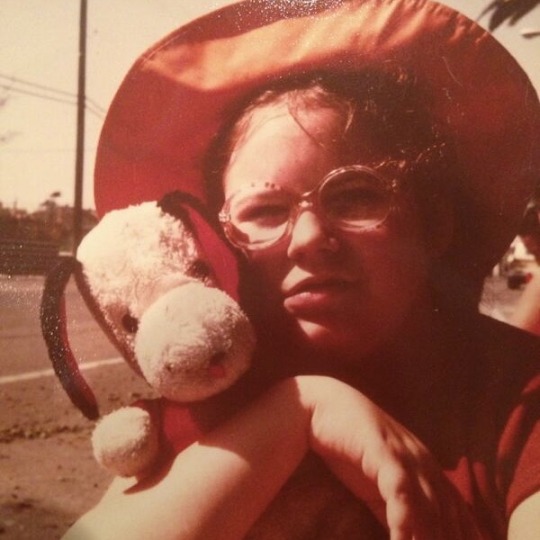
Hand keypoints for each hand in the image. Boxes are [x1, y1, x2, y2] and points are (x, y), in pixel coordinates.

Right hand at [296, 376, 481, 539]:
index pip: (459, 517)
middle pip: (449, 519)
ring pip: (430, 510)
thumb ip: (395, 511)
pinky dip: (405, 523)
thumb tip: (406, 537)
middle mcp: (425, 464)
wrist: (324, 406)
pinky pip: (401, 493)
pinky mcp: (385, 452)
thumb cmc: (351, 447)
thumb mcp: (377, 487)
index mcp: (429, 471)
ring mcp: (406, 456)